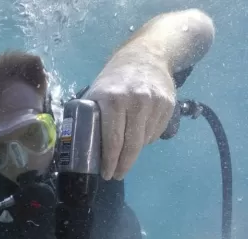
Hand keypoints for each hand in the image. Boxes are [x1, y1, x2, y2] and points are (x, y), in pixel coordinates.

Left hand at [84, 55, 175, 180]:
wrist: (147, 54)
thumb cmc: (115, 78)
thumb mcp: (97, 91)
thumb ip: (90, 115)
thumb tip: (79, 144)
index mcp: (113, 99)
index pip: (113, 139)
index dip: (110, 161)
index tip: (107, 174)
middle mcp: (136, 101)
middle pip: (131, 145)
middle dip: (123, 165)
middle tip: (117, 175)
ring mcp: (154, 103)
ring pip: (145, 141)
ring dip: (134, 152)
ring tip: (126, 154)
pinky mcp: (168, 105)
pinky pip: (156, 132)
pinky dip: (147, 139)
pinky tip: (139, 135)